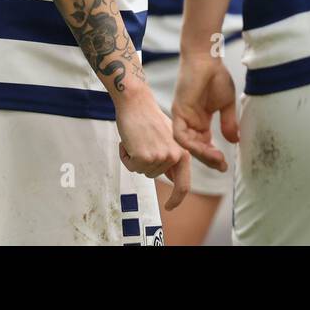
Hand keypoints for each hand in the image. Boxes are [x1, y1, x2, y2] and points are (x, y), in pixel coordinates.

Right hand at [115, 88, 190, 209]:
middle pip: (154, 175)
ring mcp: (159, 158)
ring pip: (141, 171)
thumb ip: (172, 159)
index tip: (170, 207)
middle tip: (143, 142)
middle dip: (144, 162)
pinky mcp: (144, 157)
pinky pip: (130, 166)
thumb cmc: (149, 118)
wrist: (136, 102)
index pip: (183, 185)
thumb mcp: (169, 139)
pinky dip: (126, 156)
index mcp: (183, 152)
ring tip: (137, 139)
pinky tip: (128, 141)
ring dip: (134, 158)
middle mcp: (174, 157)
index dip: (177, 199)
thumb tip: (174, 180)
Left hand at [172, 51, 237, 171]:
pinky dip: (190, 144)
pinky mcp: (178, 112)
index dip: (213, 156)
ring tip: (216, 159)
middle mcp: (191, 122)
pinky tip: (204, 148)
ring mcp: (183, 117)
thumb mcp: (226, 104)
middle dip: (209, 159)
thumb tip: (235, 142)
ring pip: (188, 145)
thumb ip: (229, 123)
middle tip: (221, 165)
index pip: (205, 145)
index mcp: (201, 120)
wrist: (207, 58)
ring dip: (202, 154)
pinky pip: (180, 135)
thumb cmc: (216, 76)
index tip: (225, 164)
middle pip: (196, 148)